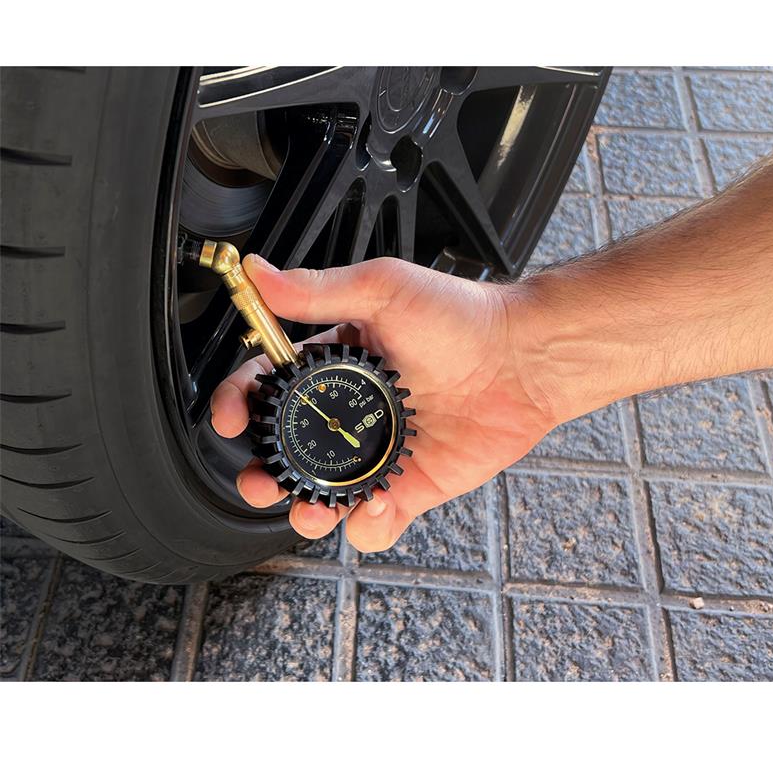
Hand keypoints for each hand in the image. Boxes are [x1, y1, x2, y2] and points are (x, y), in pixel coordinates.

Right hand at [210, 255, 557, 552]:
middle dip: (265, 472)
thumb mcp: (383, 289)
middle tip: (261, 481)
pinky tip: (378, 504)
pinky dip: (369, 523)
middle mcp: (351, 411)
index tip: (226, 418)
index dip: (239, 404)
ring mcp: (379, 451)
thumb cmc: (461, 316)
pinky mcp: (412, 484)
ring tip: (311, 509)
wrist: (523, 358)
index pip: (268, 387)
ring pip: (324, 493)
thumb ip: (318, 290)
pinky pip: (376, 518)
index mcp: (335, 364)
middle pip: (288, 451)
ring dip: (306, 509)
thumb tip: (259, 272)